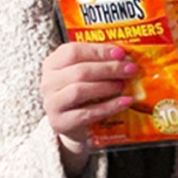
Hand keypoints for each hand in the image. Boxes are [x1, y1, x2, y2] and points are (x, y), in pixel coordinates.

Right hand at [40, 42, 134, 177]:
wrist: (76, 127)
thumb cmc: (84, 96)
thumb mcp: (88, 76)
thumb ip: (101, 63)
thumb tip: (125, 57)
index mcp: (52, 64)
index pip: (73, 51)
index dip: (98, 51)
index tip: (120, 53)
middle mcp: (47, 82)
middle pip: (79, 71)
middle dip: (108, 69)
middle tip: (130, 69)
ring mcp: (51, 103)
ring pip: (79, 90)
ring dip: (105, 86)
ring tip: (123, 85)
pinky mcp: (60, 123)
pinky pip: (86, 113)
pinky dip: (108, 107)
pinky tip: (124, 102)